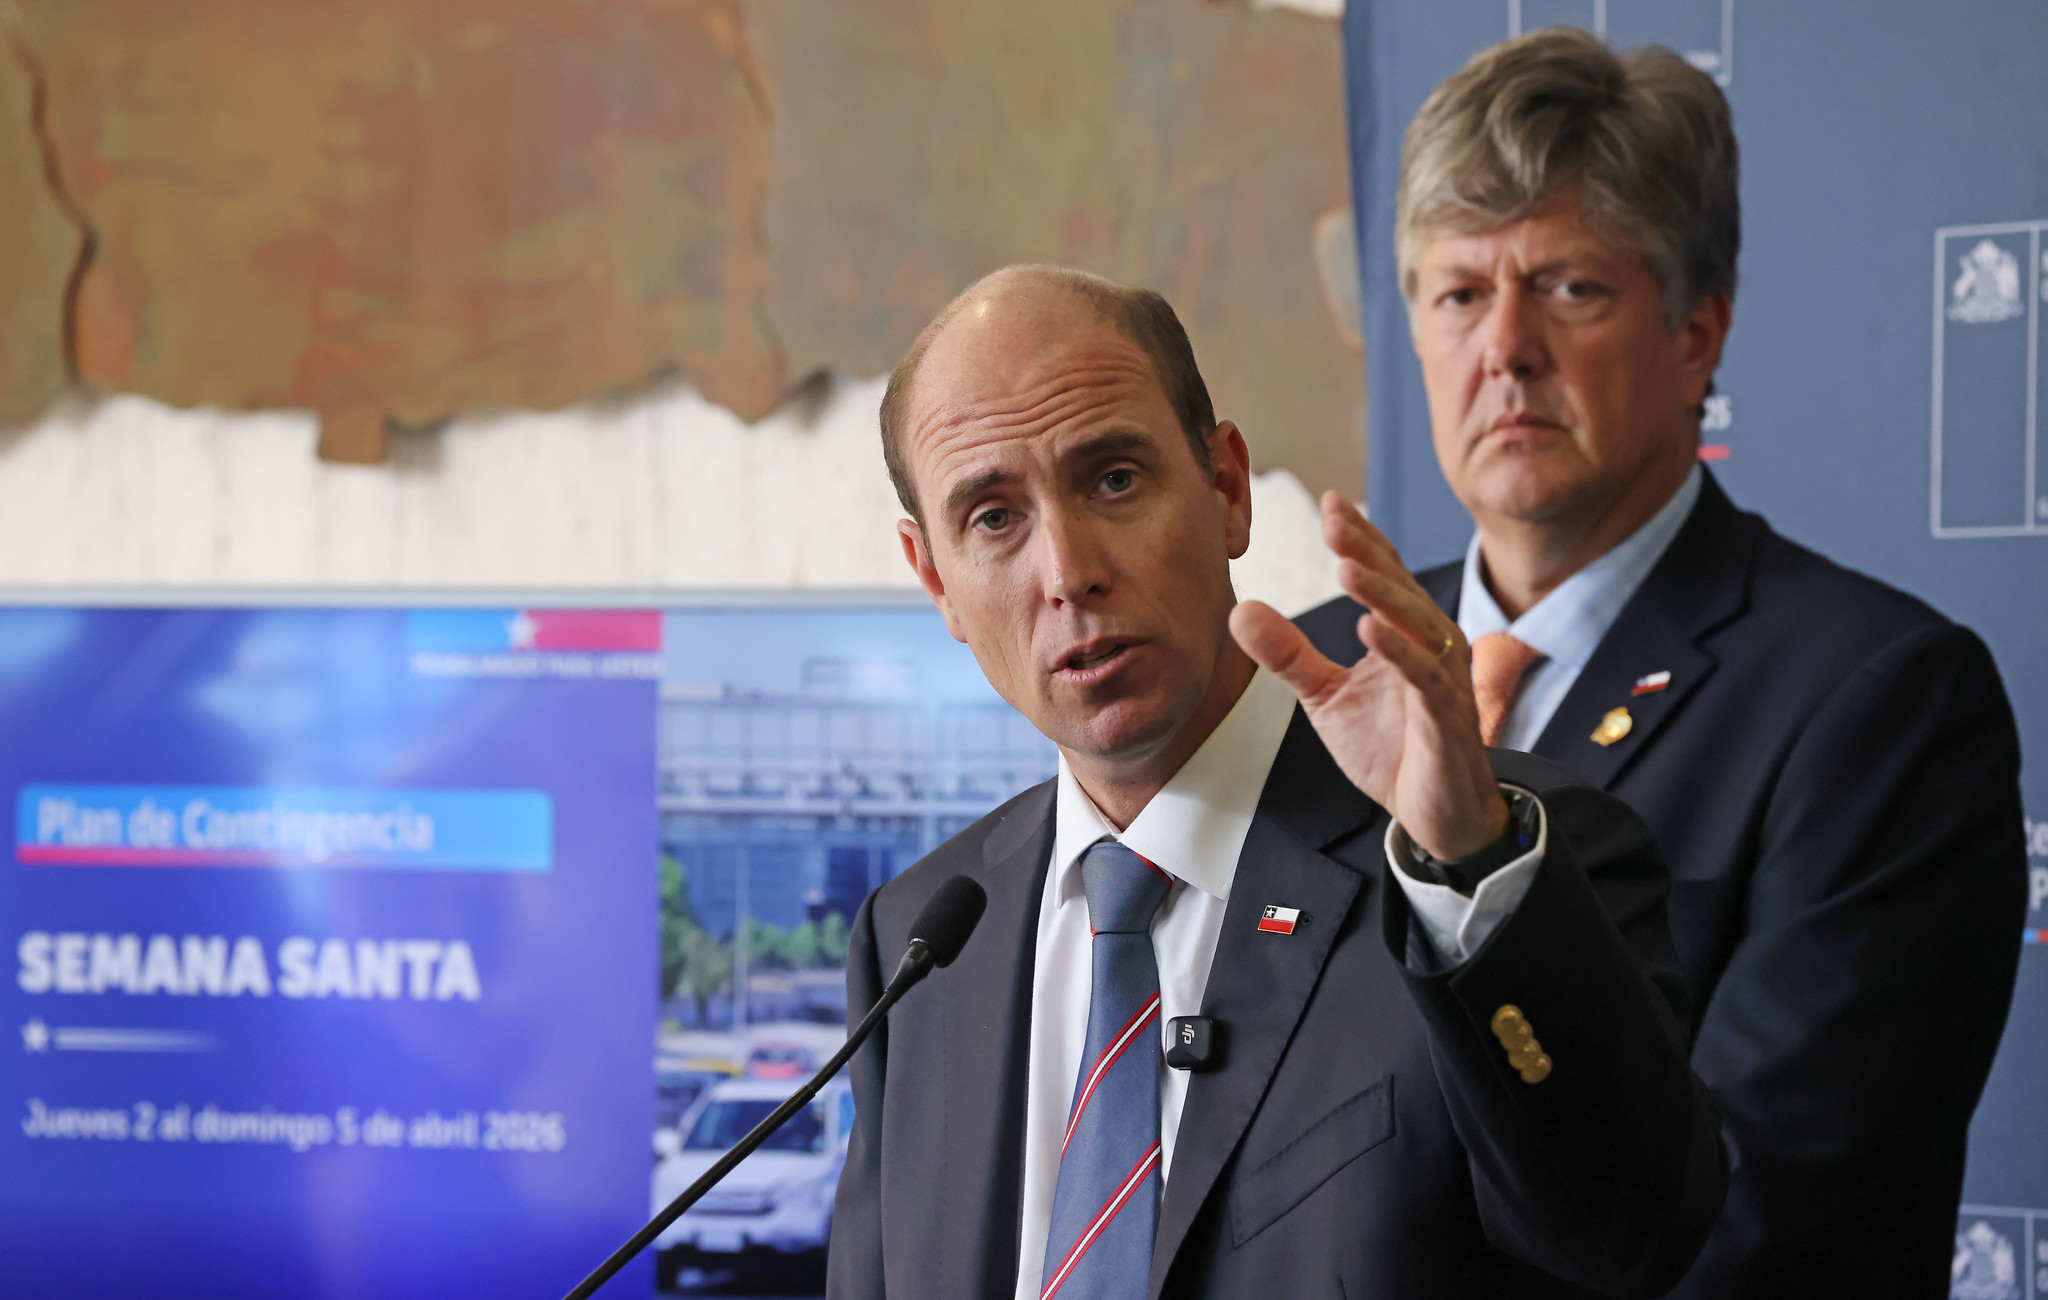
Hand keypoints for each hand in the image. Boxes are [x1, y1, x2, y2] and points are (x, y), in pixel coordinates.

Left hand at [1230, 491, 1506, 860]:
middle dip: (1367, 552)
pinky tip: (1370, 629)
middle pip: (1400, 589)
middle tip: (1333, 519)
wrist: (1434, 815)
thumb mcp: (1326, 697)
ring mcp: (1443, 682)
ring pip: (1418, 625)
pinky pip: (1426, 679)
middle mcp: (1431, 648)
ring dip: (1382, 595)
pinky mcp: (1447, 720)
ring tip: (1345, 567)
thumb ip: (1288, 654)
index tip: (1329, 502)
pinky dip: (1400, 652)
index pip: (1384, 575)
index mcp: (1405, 635)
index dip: (1360, 539)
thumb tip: (1241, 610)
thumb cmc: (1391, 749)